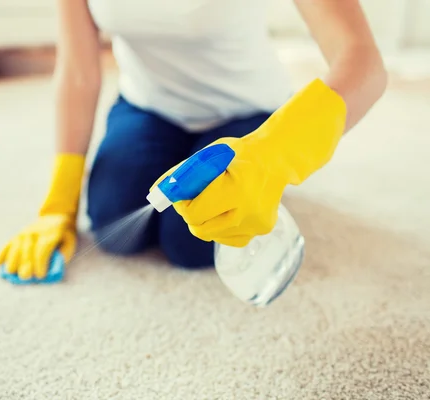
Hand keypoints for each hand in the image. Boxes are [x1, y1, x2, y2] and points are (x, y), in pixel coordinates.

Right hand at [0, 153, 84, 279]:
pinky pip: (8, 243)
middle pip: (28, 249)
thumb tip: (52, 268)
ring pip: (16, 246)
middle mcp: (36, 232)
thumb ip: (63, 255)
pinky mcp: (18, 234)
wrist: (55, 216)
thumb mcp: (70, 242)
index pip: (43, 249)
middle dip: (25, 264)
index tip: (40, 275)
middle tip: (25, 277)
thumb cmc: (64, 235)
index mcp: (51, 234)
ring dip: (12, 260)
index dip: (40, 263)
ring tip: (10, 272)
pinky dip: (3, 252)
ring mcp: (25, 232)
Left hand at [156, 78, 346, 246]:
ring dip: (204, 219)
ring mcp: (257, 224)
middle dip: (190, 213)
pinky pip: (226, 238)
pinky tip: (228, 208)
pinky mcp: (261, 231)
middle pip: (199, 228)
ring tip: (215, 199)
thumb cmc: (237, 154)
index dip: (181, 204)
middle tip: (195, 196)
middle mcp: (250, 210)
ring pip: (210, 234)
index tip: (182, 193)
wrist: (276, 159)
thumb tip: (154, 194)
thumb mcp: (207, 157)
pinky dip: (219, 226)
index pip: (193, 213)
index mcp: (236, 188)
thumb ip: (180, 175)